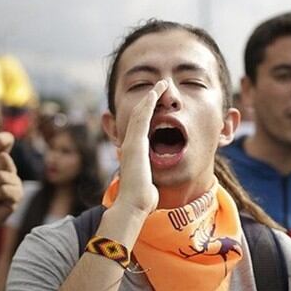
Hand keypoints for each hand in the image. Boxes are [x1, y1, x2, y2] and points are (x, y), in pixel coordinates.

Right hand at [113, 80, 167, 215]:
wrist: (133, 205)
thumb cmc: (141, 199)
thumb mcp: (147, 182)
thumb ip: (149, 176)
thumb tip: (152, 182)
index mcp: (134, 152)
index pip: (141, 126)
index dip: (148, 112)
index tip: (158, 102)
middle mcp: (130, 144)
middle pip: (139, 115)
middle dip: (149, 99)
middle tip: (159, 86)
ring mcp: (131, 142)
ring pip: (140, 112)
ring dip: (151, 96)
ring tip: (160, 84)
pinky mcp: (135, 143)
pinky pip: (142, 117)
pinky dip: (148, 104)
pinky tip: (155, 93)